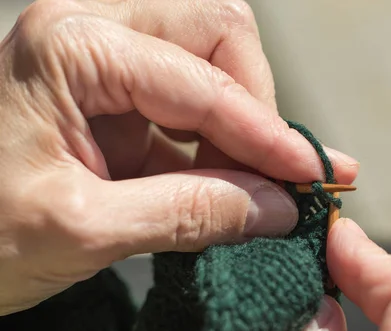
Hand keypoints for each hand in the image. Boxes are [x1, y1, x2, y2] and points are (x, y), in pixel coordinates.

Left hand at [0, 0, 358, 314]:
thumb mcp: (83, 231)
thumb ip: (189, 213)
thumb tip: (278, 207)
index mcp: (73, 47)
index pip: (205, 81)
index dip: (268, 134)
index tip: (311, 176)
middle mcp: (93, 34)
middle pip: (219, 40)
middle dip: (259, 110)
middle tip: (284, 175)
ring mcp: (107, 64)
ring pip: (213, 70)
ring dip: (246, 132)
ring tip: (269, 189)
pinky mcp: (116, 103)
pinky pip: (193, 111)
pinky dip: (222, 151)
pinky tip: (238, 188)